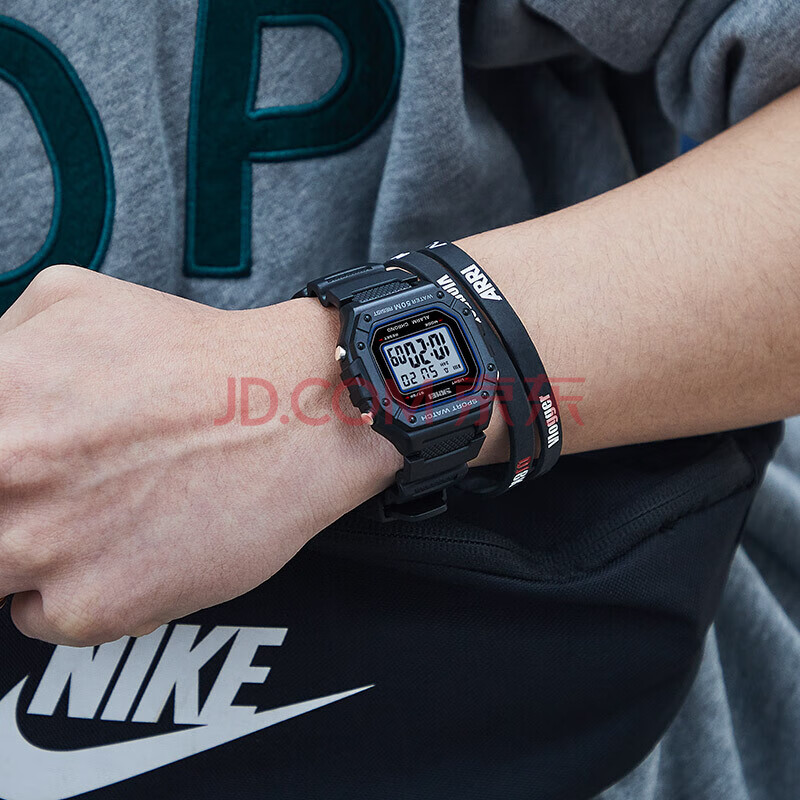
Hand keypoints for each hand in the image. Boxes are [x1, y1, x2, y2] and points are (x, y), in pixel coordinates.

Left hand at [0, 266, 400, 645]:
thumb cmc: (202, 359)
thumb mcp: (75, 299)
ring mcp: (43, 546)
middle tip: (45, 488)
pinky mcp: (95, 605)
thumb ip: (0, 339)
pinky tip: (127, 544)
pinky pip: (44, 614)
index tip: (5, 469)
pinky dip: (75, 589)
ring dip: (23, 552)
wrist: (298, 411)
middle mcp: (7, 473)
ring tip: (88, 514)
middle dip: (11, 501)